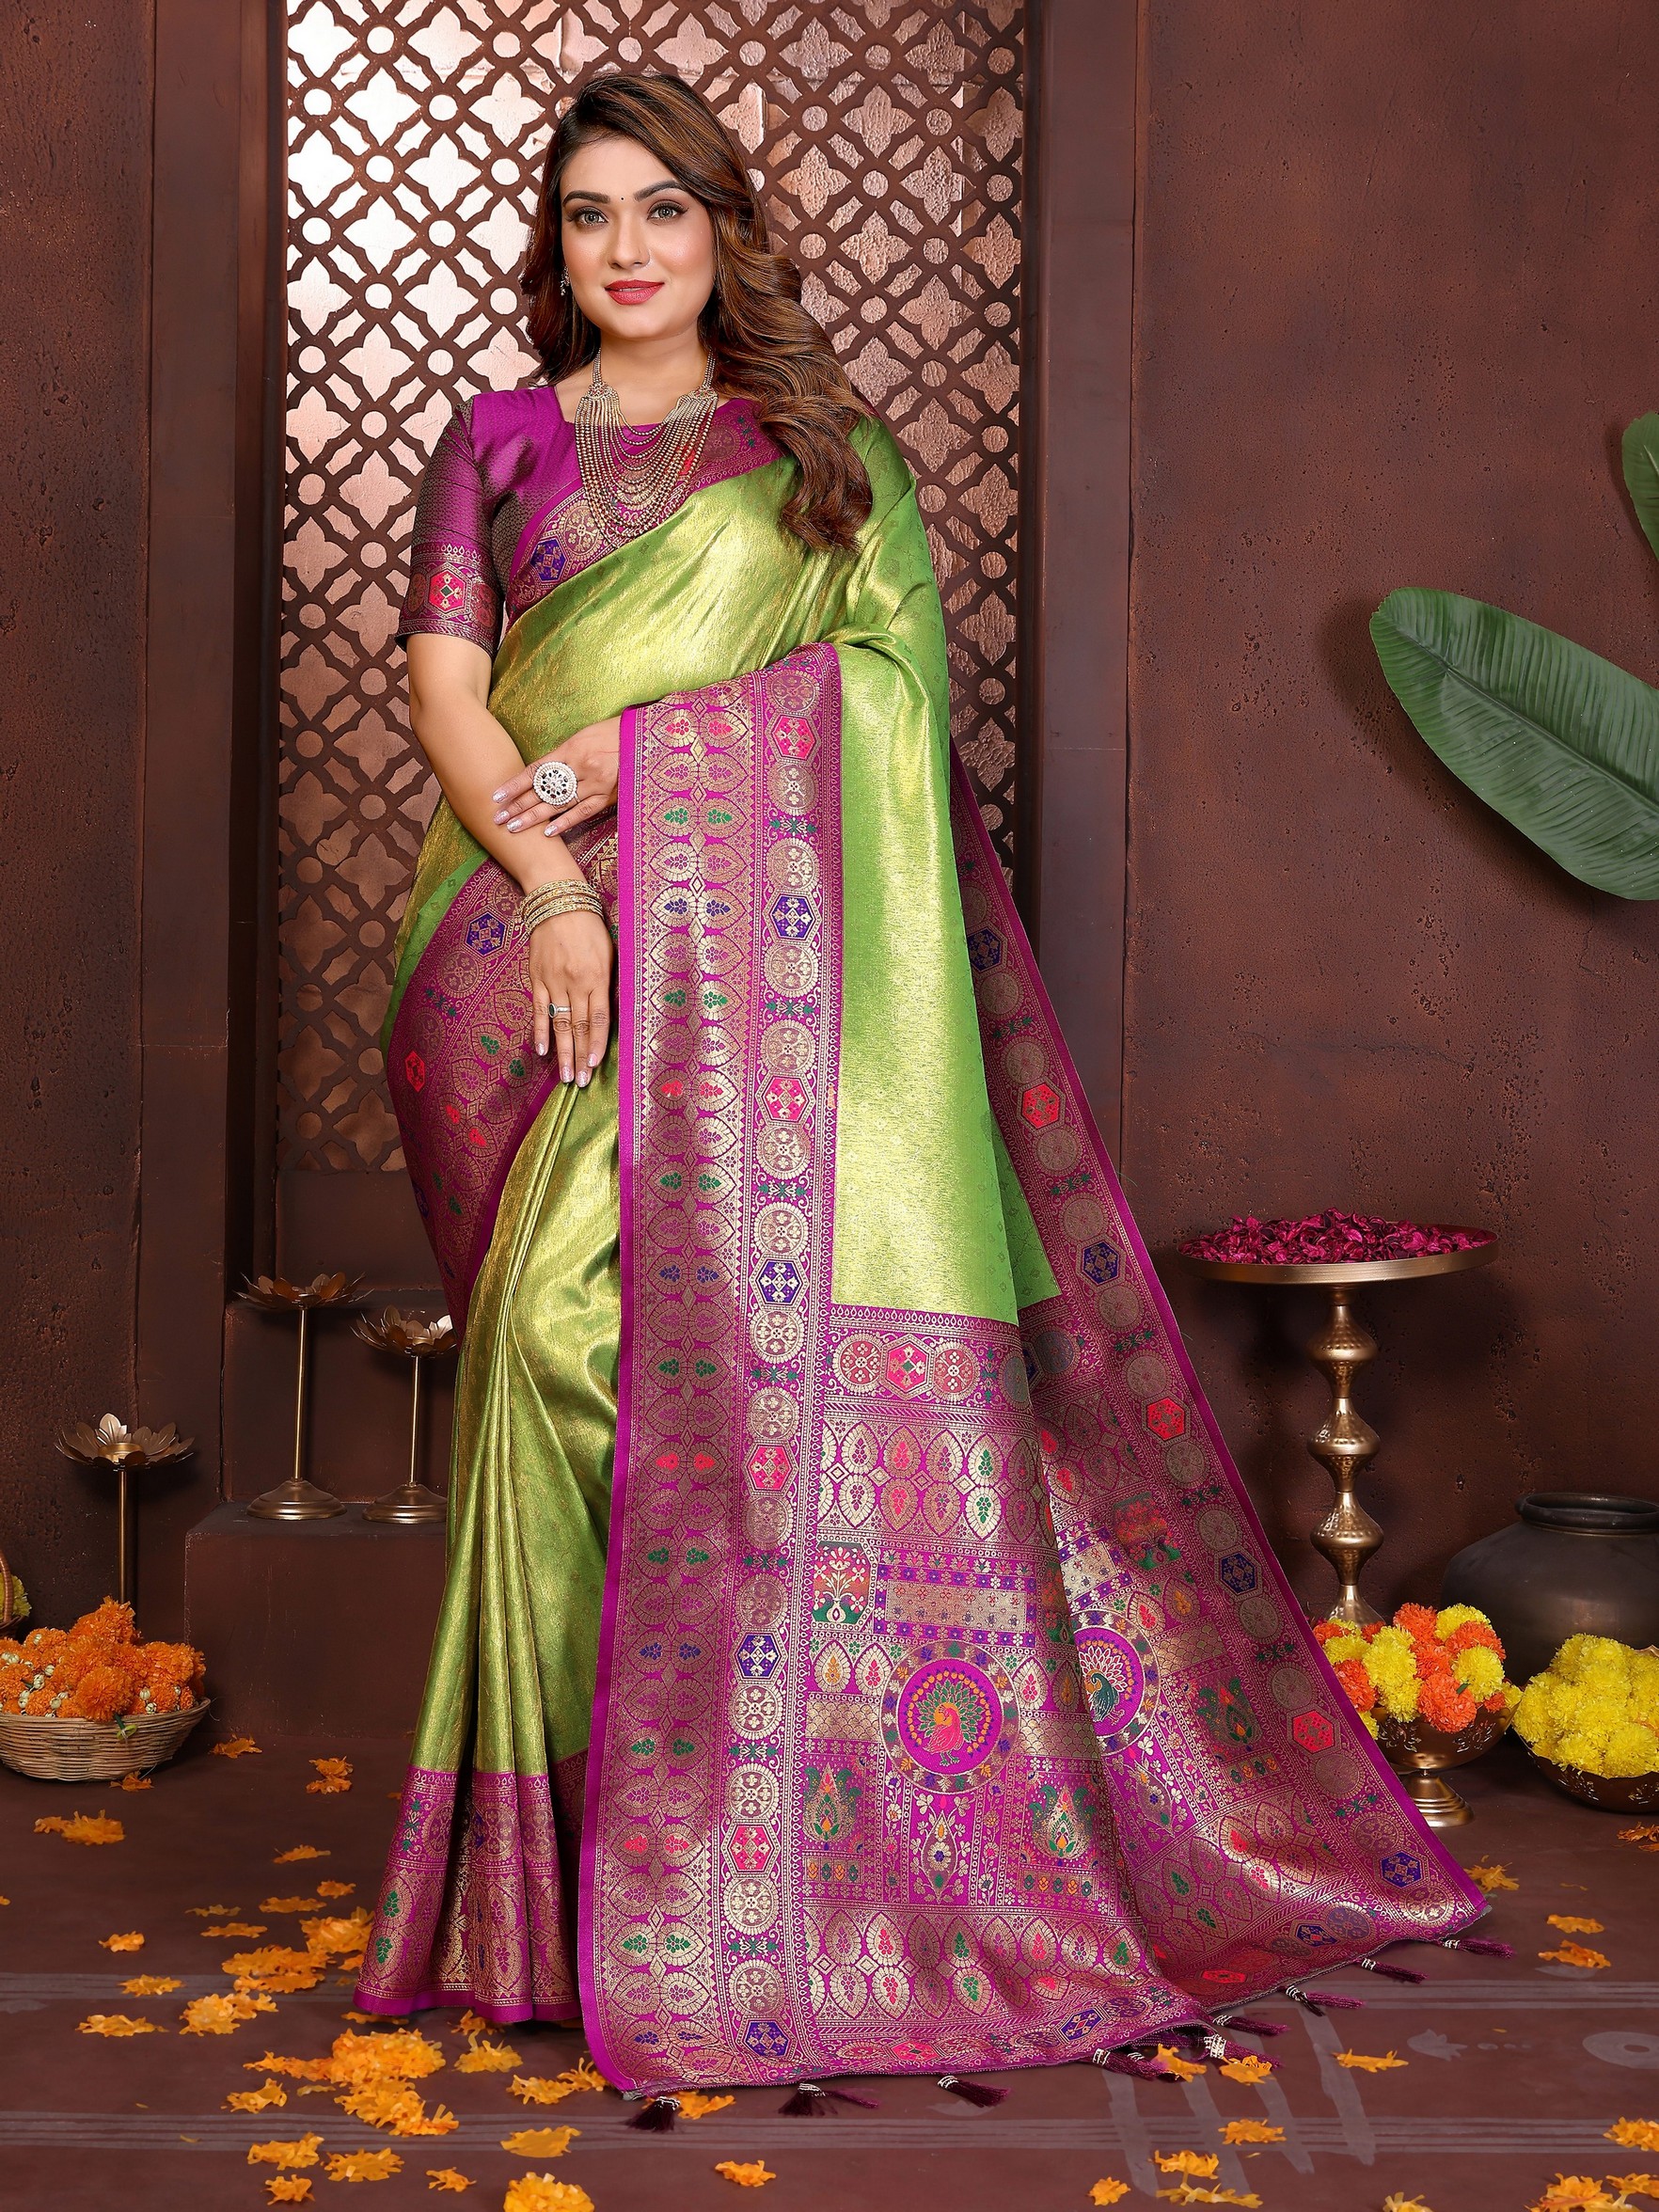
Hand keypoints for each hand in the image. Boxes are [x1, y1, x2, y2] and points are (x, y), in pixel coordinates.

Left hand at [494, 715, 621, 839]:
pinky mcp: (609, 796)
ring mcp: (595, 783)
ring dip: (534, 817)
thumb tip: (542, 773)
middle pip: (542, 790)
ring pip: (558, 804)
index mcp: (570, 749)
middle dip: (518, 805)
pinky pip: (583, 812)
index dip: (514, 785)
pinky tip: (547, 832)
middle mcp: (579, 766)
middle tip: (498, 818)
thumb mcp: (584, 737)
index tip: (496, 796)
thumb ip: (563, 755)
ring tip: (514, 828)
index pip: (535, 770)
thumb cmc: (612, 734)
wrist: (645, 737)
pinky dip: (565, 822)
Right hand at [529, 909, 612, 1084]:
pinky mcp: (536, 978)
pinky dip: (540, 1031)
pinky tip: (543, 1050)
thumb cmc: (590, 926)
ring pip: (558, 1023)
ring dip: (562, 1052)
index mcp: (597, 976)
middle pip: (579, 1026)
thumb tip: (609, 1013)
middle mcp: (575, 982)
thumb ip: (608, 983)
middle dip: (579, 1056)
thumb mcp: (609, 951)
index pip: (599, 1018)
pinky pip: (538, 1009)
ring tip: (564, 1076)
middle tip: (580, 1082)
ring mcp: (553, 981)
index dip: (596, 1043)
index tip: (594, 1065)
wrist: (557, 901)